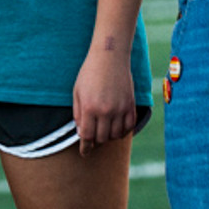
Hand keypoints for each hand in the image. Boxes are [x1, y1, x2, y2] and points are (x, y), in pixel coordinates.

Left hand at [72, 40, 136, 154]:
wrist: (110, 57)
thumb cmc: (89, 72)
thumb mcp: (77, 92)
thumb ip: (78, 114)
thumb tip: (81, 133)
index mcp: (90, 107)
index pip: (87, 136)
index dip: (85, 147)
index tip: (84, 152)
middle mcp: (106, 111)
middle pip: (102, 138)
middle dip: (96, 140)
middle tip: (94, 137)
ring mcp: (120, 108)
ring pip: (115, 135)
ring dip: (109, 136)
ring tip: (104, 130)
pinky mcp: (130, 105)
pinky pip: (129, 127)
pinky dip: (122, 131)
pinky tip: (117, 128)